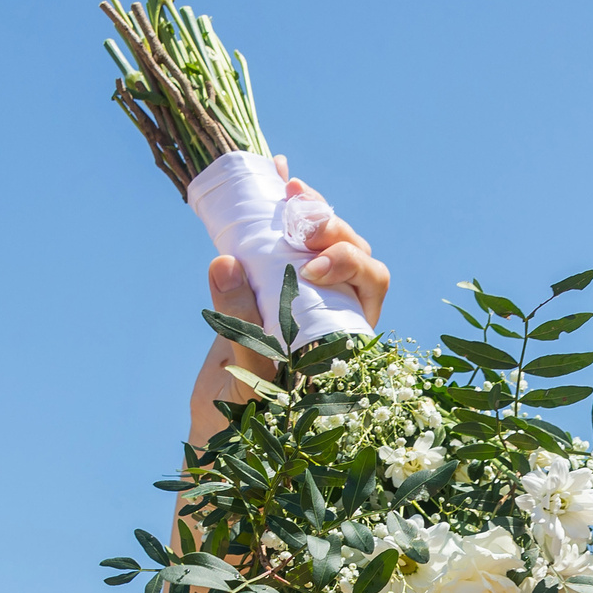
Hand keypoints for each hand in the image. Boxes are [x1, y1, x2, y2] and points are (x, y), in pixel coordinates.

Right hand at [185, 161, 391, 444]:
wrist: (220, 417)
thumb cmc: (244, 410)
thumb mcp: (246, 374)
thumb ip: (241, 325)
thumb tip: (225, 262)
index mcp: (350, 334)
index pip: (371, 280)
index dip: (350, 260)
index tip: (312, 267)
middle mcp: (337, 307)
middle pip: (353, 251)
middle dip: (330, 229)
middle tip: (297, 223)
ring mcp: (309, 291)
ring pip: (325, 239)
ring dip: (311, 210)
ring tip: (287, 190)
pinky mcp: (280, 280)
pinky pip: (291, 237)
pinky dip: (288, 206)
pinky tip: (274, 174)